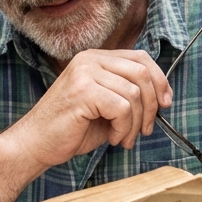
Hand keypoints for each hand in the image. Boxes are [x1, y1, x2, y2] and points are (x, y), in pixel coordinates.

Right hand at [8, 49, 171, 168]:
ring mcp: (85, 73)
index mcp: (95, 58)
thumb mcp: (105, 105)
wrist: (36, 143)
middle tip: (146, 129)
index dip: (159, 80)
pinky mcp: (83, 91)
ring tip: (124, 138)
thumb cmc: (70, 128)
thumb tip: (162, 98)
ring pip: (134, 93)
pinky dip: (124, 128)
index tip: (165, 103)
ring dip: (136, 123)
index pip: (140, 58)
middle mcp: (90, 60)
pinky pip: (123, 108)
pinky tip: (113, 138)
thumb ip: (127, 94)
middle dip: (151, 106)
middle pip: (141, 73)